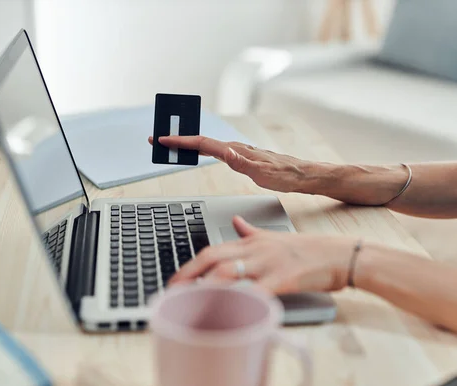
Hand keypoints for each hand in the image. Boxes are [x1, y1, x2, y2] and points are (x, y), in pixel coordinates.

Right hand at [148, 135, 319, 192]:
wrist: (300, 175)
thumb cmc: (284, 176)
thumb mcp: (263, 173)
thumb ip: (243, 163)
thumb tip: (226, 152)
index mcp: (236, 150)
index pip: (203, 143)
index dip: (181, 142)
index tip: (163, 140)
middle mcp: (235, 148)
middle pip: (200, 141)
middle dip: (177, 139)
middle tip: (156, 139)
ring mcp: (237, 151)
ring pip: (206, 144)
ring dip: (187, 144)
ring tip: (170, 145)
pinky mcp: (240, 156)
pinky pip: (214, 150)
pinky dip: (199, 149)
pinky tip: (197, 151)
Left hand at [170, 216, 355, 293]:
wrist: (340, 254)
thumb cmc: (309, 250)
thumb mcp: (274, 235)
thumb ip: (250, 231)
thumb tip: (234, 221)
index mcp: (251, 241)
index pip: (212, 250)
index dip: (189, 265)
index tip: (175, 280)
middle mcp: (255, 249)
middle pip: (213, 259)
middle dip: (188, 276)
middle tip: (172, 292)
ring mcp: (269, 263)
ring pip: (229, 272)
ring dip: (205, 287)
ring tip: (189, 302)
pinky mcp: (284, 279)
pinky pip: (257, 290)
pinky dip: (240, 300)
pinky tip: (228, 311)